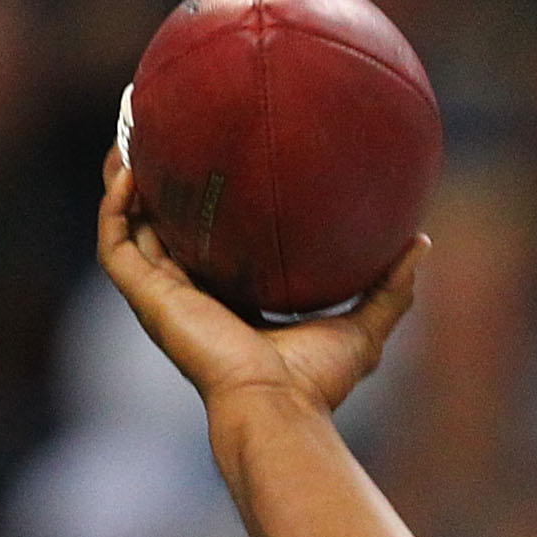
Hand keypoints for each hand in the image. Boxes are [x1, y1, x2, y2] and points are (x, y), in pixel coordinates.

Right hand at [96, 146, 424, 416]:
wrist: (279, 404)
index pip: (212, 246)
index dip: (210, 209)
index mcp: (231, 302)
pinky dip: (117, 203)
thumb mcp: (363, 324)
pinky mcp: (146, 296)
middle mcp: (191, 295)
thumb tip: (420, 241)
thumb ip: (390, 287)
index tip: (221, 165)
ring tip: (132, 132)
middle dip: (159, 184)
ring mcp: (163, 296)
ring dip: (124, 180)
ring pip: (129, 225)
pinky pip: (116, 240)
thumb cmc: (318, 379)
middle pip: (163, 227)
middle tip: (165, 134)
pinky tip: (131, 169)